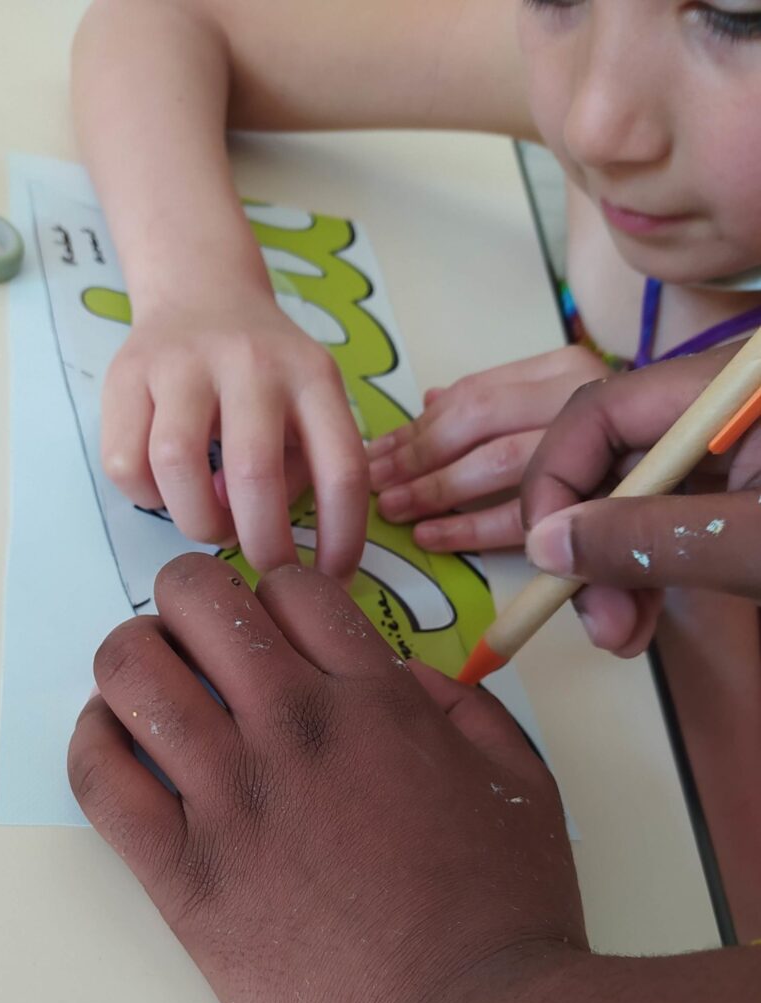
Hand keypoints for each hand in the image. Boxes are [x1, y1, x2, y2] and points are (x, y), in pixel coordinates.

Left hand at [69, 553, 585, 1002]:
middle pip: (197, 600)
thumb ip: (460, 702)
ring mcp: (231, 797)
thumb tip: (396, 670)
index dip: (274, 588)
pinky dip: (92, 740)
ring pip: (134, 671)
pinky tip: (114, 740)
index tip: (270, 618)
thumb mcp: (516, 779)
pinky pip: (99, 779)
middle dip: (188, 593)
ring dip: (133, 654)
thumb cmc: (499, 908)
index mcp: (373, 700)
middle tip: (195, 625)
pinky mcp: (183, 873)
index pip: (290, 586)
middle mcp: (294, 728)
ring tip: (150, 676)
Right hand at [101, 294, 367, 581]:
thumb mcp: (307, 402)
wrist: (200, 290)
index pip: (342, 469)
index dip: (342, 539)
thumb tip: (241, 522)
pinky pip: (125, 463)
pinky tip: (165, 486)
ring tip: (210, 520)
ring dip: (196, 520)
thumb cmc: (264, 370)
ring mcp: (182, 363)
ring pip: (176, 468)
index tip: (331, 581)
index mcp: (312, 376)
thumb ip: (299, 467)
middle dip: (263, 544)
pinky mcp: (126, 374)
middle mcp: (251, 362)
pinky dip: (146, 496)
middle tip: (265, 567)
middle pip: (254, 474)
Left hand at [367, 346, 608, 550]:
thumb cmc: (618, 444)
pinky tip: (432, 537)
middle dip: (417, 461)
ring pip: (501, 463)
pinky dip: (475, 527)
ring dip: (437, 494)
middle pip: (478, 424)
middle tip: (374, 491)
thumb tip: (431, 396)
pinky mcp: (623, 490)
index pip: (473, 394)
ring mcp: (609, 432)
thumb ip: (502, 404)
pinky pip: (536, 509)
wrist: (726, 452)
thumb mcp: (552, 412)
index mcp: (563, 367)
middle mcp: (587, 388)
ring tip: (393, 514)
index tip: (376, 453)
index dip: (416, 428)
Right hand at [521, 343, 760, 655]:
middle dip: (587, 542)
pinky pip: (664, 516)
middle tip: (594, 621)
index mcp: (730, 388)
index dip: (553, 482)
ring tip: (620, 636)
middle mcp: (715, 407)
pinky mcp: (736, 484)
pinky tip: (639, 618)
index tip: (547, 558)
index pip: (599, 411)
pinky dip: (645, 567)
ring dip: (612, 567)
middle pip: (608, 457)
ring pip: (630, 495)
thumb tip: (544, 547)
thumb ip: (651, 540)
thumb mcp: (758, 546)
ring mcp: (728, 447)